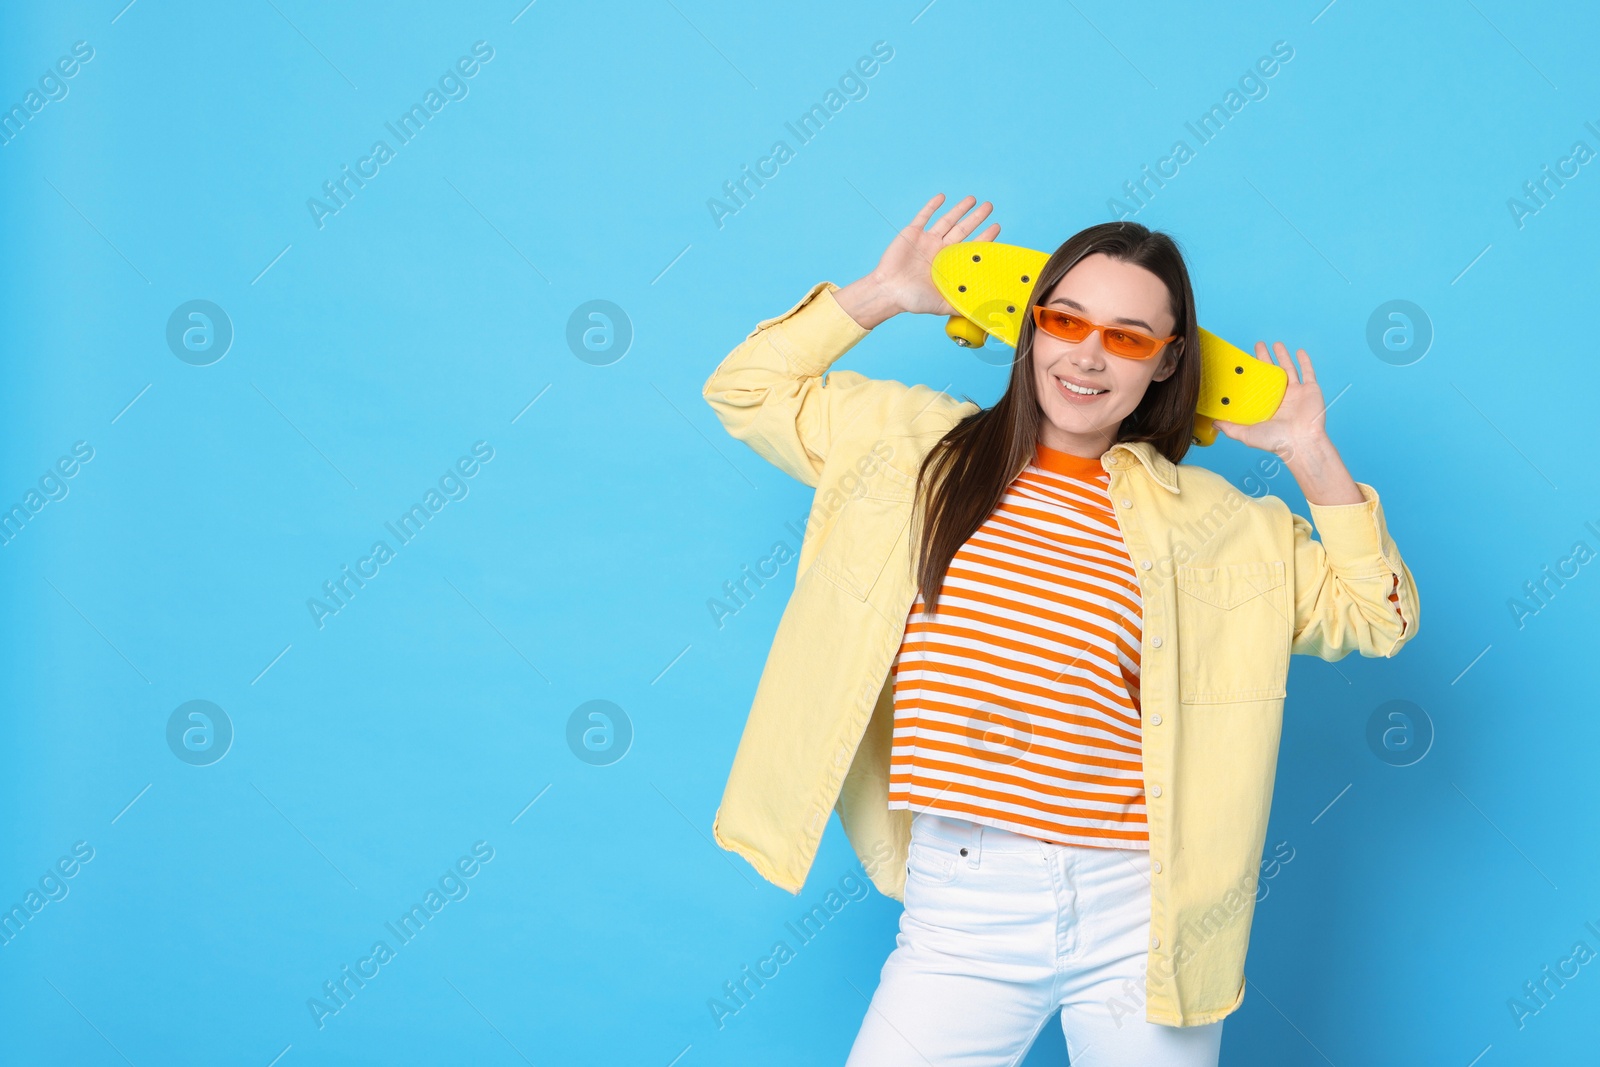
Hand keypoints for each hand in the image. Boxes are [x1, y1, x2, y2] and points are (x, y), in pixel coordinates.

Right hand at [834, 194, 999, 328]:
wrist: (888, 291)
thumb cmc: (913, 300)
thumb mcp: (943, 304)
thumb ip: (963, 304)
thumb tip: (985, 313)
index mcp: (949, 264)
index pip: (971, 247)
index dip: (984, 238)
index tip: (996, 227)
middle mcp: (940, 250)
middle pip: (963, 230)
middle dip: (976, 218)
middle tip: (989, 206)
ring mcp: (926, 241)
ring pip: (947, 220)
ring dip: (959, 209)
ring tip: (973, 199)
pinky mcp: (912, 233)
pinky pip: (924, 216)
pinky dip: (932, 206)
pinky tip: (942, 197)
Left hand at [1212, 341, 1333, 461]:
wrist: (1301, 442)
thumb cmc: (1275, 441)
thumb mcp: (1246, 434)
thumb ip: (1229, 427)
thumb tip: (1212, 421)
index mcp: (1267, 406)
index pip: (1257, 385)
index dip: (1251, 374)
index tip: (1242, 362)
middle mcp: (1281, 398)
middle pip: (1271, 373)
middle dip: (1265, 358)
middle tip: (1257, 345)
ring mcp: (1297, 393)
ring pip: (1289, 369)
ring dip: (1283, 356)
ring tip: (1275, 344)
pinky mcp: (1310, 390)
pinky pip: (1308, 372)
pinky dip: (1304, 361)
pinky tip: (1298, 351)